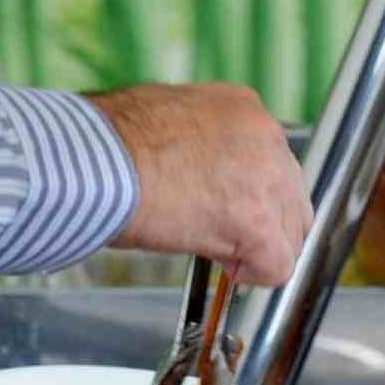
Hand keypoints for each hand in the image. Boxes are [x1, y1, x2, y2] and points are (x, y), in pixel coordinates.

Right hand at [86, 83, 311, 285]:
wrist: (93, 161)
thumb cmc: (108, 145)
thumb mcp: (167, 124)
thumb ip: (202, 148)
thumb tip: (202, 177)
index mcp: (243, 109)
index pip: (273, 163)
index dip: (251, 195)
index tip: (226, 209)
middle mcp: (265, 137)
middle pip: (291, 198)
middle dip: (265, 224)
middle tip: (226, 238)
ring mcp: (266, 180)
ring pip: (290, 234)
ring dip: (258, 250)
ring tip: (217, 250)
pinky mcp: (256, 223)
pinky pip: (278, 266)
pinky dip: (254, 275)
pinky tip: (227, 269)